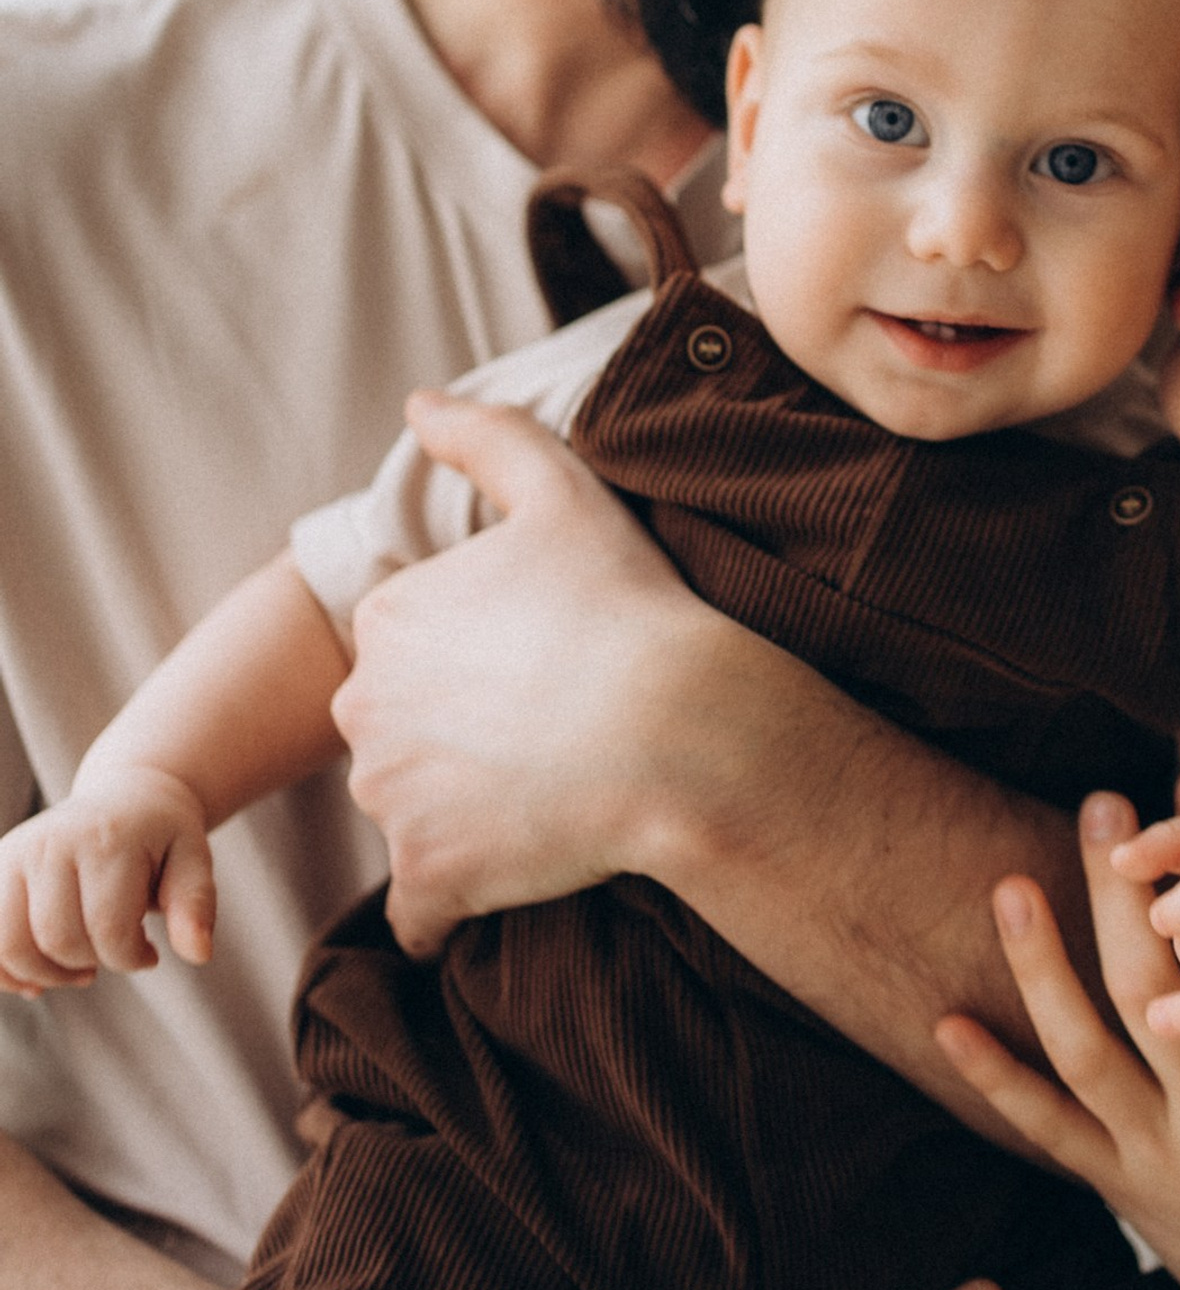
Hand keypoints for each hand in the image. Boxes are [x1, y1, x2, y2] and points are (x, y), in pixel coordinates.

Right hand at [0, 768, 213, 994]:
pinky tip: (36, 978)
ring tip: (78, 967)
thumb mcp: (194, 859)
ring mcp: (15, 853)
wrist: (129, 794)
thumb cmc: (164, 835)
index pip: (109, 929)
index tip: (149, 954)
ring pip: (9, 946)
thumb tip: (199, 954)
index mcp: (109, 839)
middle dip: (90, 963)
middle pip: (58, 940)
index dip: (130, 958)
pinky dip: (3, 970)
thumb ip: (196, 904)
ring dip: (44, 974)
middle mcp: (52, 842)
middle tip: (114, 954)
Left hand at [331, 390, 744, 956]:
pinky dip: (459, 899)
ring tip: (555, 796)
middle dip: (459, 739)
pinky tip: (524, 869)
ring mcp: (392, 800)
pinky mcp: (429, 878)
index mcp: (390, 619)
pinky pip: (428, 905)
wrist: (681, 731)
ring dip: (465, 813)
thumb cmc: (629, 606)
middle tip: (556, 734)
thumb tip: (418, 405)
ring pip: (415, 812)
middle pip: (405, 732)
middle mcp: (366, 710)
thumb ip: (485, 436)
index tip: (549, 665)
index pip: (417, 652)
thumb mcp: (565, 493)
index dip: (486, 661)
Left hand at [936, 792, 1179, 1289]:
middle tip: (1097, 806)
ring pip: (1086, 1049)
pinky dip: (997, 1082)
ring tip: (1009, 884)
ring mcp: (1159, 1157)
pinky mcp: (1124, 1192)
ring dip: (1042, 965)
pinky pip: (1049, 1134)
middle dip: (1118, 889)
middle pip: (1151, 984)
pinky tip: (948, 1027)